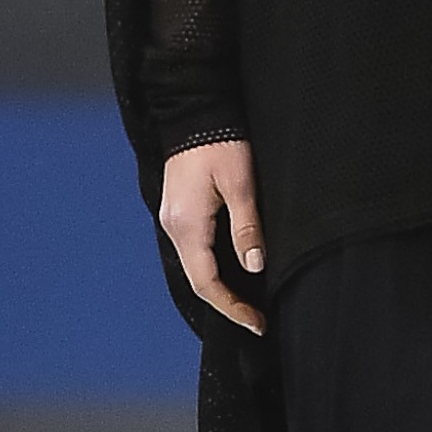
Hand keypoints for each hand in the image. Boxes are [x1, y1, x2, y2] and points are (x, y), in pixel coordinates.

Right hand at [158, 137, 267, 335]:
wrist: (195, 109)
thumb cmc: (221, 142)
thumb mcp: (240, 184)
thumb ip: (246, 227)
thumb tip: (254, 267)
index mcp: (186, 225)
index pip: (206, 282)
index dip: (232, 307)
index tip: (258, 322)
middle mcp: (173, 226)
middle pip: (198, 279)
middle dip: (227, 303)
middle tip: (258, 319)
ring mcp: (174, 218)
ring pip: (196, 265)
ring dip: (221, 287)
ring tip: (249, 301)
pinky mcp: (180, 209)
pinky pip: (195, 249)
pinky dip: (213, 267)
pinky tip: (233, 271)